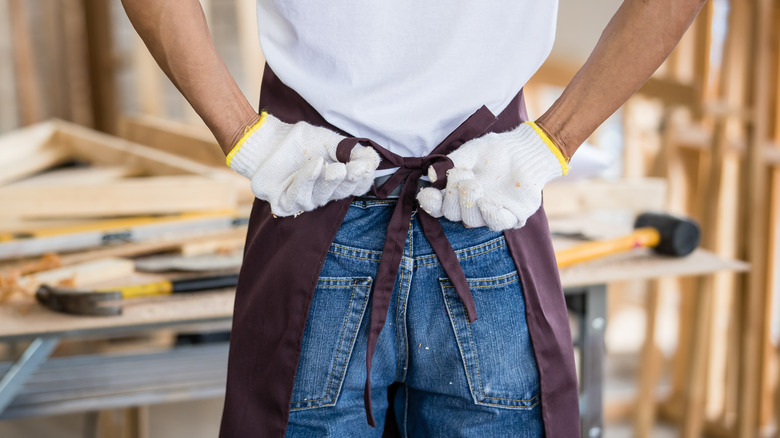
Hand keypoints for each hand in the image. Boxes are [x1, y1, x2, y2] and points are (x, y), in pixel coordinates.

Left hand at [227, 112, 379, 215]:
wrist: (266, 141)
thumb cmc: (299, 141)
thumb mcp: (330, 141)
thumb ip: (352, 151)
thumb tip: (374, 162)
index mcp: (337, 181)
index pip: (357, 186)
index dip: (363, 179)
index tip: (364, 167)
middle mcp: (322, 194)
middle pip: (341, 192)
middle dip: (346, 181)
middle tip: (350, 169)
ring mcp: (304, 201)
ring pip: (320, 196)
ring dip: (325, 180)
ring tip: (326, 163)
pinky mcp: (284, 205)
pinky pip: (298, 196)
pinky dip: (306, 179)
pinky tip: (313, 165)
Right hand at [416, 122, 567, 230]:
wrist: (525, 150)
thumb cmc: (495, 150)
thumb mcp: (471, 151)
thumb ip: (452, 162)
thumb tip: (432, 174)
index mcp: (456, 192)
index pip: (437, 205)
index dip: (429, 202)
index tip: (429, 193)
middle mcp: (470, 206)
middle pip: (452, 213)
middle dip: (453, 196)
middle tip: (464, 177)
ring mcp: (489, 213)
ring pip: (471, 220)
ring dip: (469, 203)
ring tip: (475, 185)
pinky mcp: (511, 216)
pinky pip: (496, 223)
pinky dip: (488, 214)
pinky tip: (486, 201)